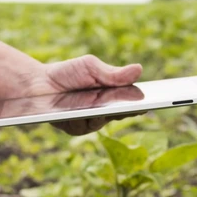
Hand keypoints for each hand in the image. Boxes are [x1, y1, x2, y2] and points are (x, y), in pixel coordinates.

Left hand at [24, 55, 143, 134]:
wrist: (37, 84)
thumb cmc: (66, 73)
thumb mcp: (91, 67)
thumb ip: (113, 73)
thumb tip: (138, 70)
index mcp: (111, 95)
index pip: (133, 100)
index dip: (145, 101)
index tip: (159, 99)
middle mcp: (104, 111)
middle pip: (124, 112)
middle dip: (133, 109)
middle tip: (142, 104)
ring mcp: (91, 122)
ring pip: (106, 120)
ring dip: (110, 113)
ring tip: (116, 105)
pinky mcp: (77, 129)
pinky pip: (88, 126)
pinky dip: (90, 118)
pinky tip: (92, 110)